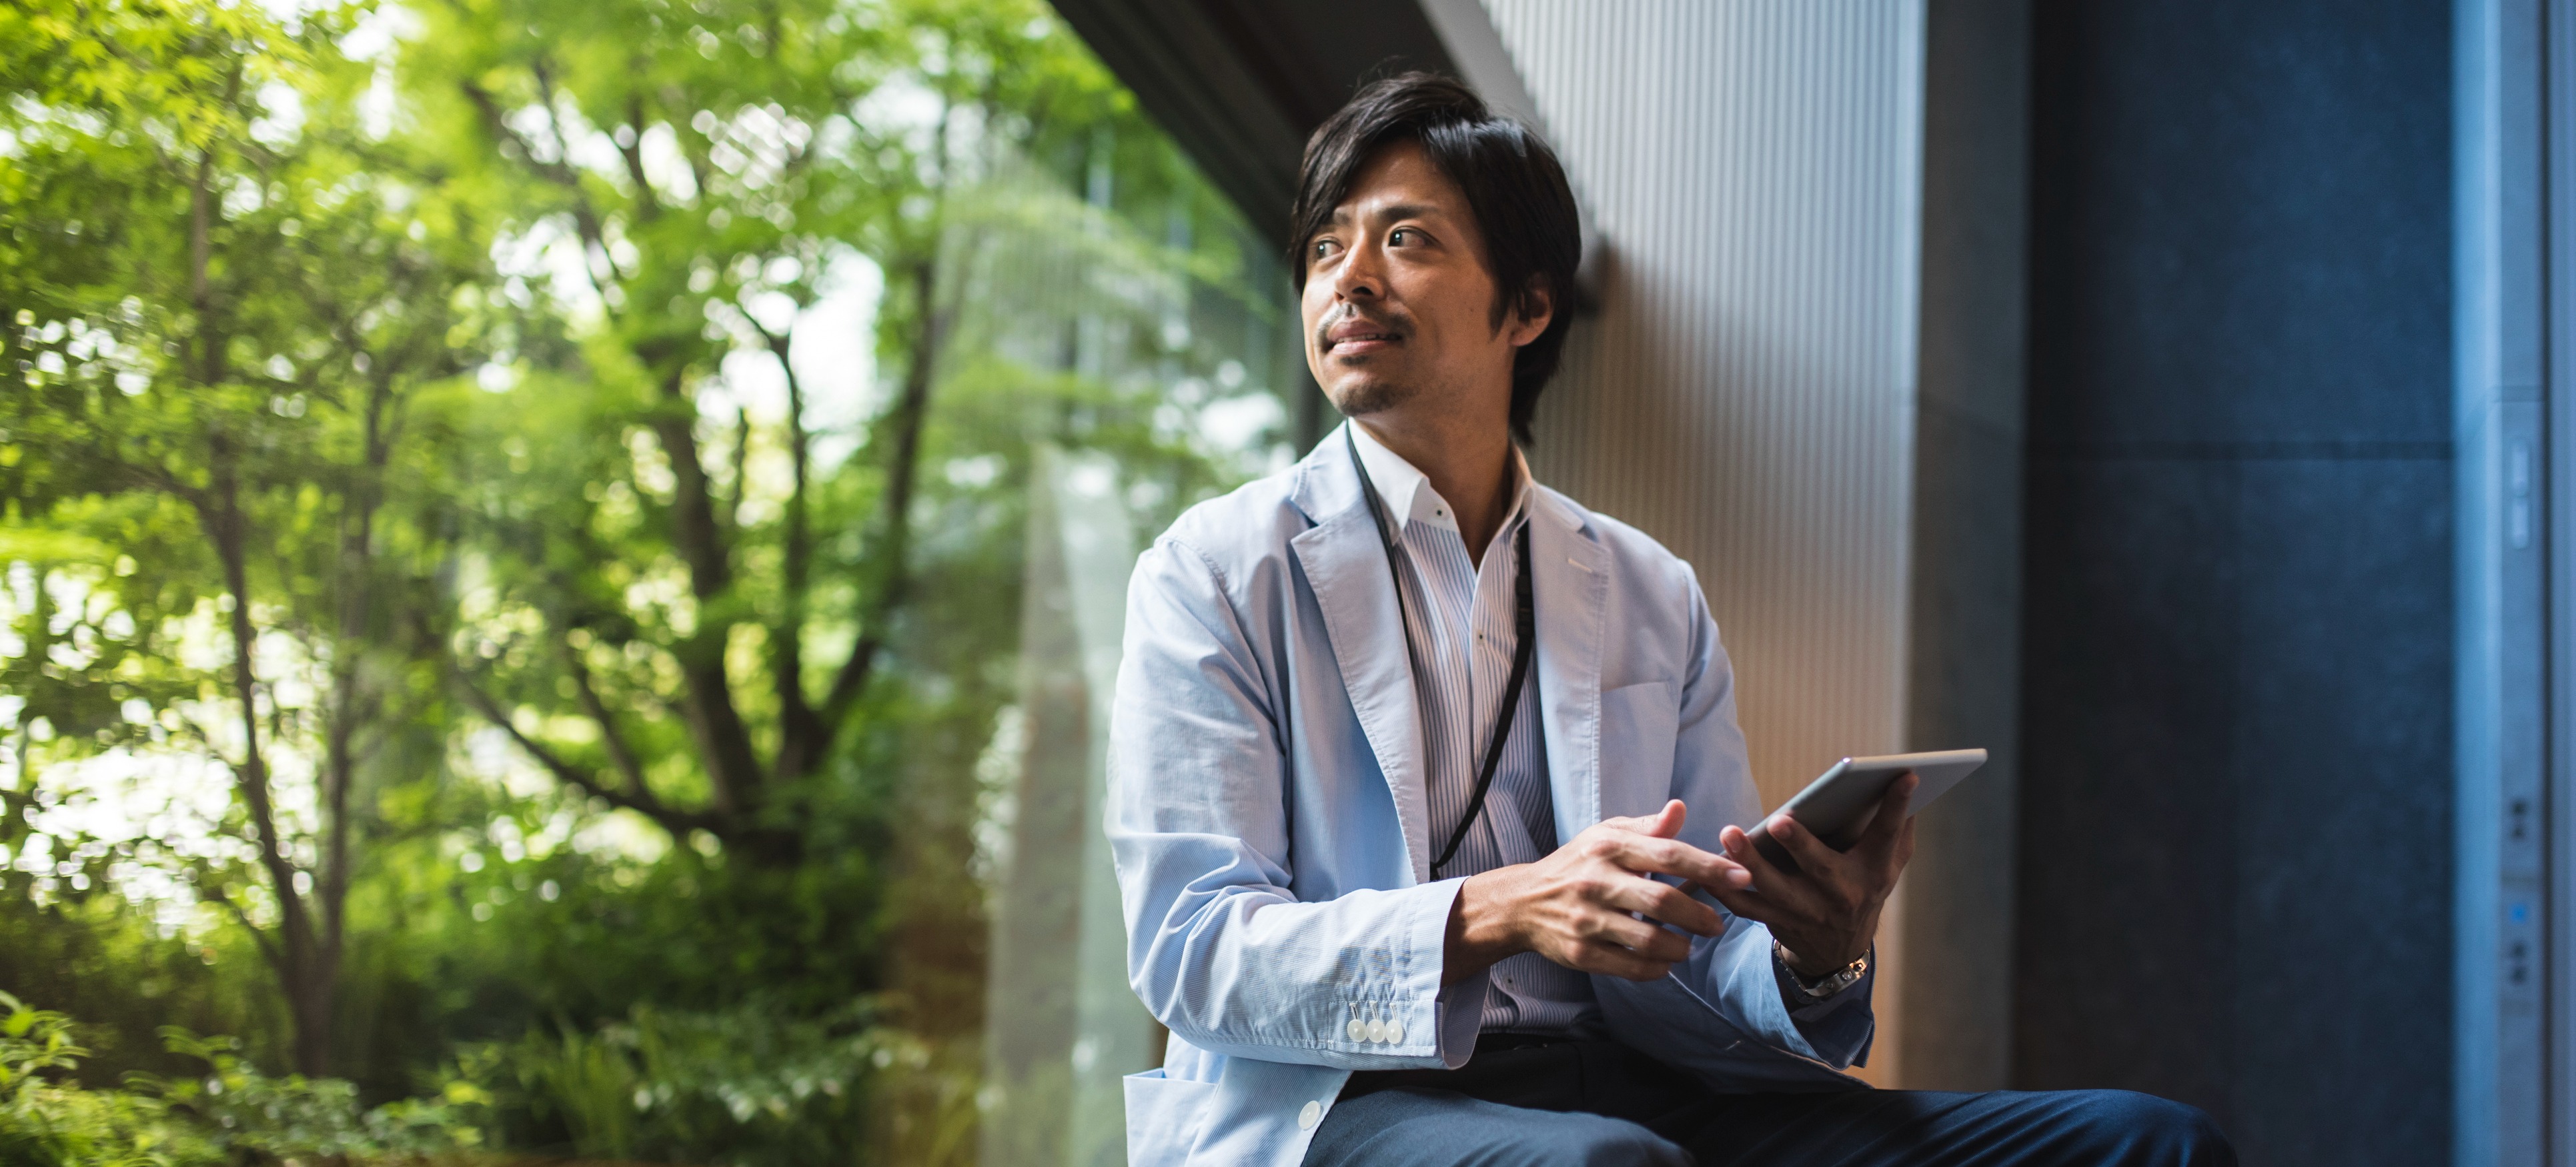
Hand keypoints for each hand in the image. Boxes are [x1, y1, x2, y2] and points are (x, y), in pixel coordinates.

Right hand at [1444, 800, 1752, 982]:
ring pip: (1648, 939)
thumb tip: (1679, 809)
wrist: (1523, 902)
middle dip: (1700, 915)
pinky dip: (1655, 968)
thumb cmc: (1576, 864)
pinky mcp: (1580, 952)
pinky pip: (1629, 966)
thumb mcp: (1606, 835)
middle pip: (1662, 900)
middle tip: (1718, 924)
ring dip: (1679, 946)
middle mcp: (1596, 880)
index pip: (1667, 853)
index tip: (1741, 877)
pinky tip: (1664, 962)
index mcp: (1608, 847)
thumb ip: (1647, 828)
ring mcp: (1586, 919)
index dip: (1708, 866)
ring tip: (1688, 945)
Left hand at [1713, 772, 1916, 976]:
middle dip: (1800, 844)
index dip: (1896, 806)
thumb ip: (1896, 827)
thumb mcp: (1888, 864)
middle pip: (1820, 868)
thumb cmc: (1864, 887)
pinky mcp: (1776, 921)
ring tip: (1729, 834)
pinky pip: (1745, 907)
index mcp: (1873, 872)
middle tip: (1779, 820)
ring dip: (1749, 864)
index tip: (1903, 775)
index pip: (1887, 835)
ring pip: (1774, 889)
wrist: (1839, 950)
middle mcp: (1842, 894)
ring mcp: (1807, 912)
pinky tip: (1706, 867)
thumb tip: (1906, 780)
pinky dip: (1723, 890)